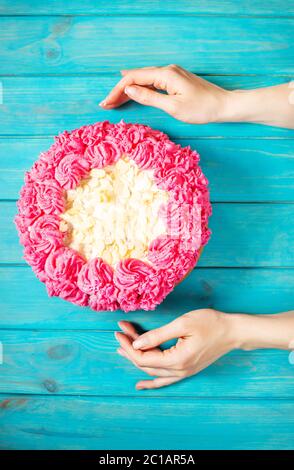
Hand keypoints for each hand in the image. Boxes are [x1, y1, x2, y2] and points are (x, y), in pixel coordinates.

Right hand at [100, 65, 229, 123]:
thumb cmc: (201, 109)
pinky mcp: (176, 80)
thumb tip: (130, 90)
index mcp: (165, 74)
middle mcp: (167, 70)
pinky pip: (152, 82)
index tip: (106, 103)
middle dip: (120, 90)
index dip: (118, 90)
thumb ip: (150, 98)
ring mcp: (172, 74)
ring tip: (115, 100)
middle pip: (137, 77)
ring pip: (144, 79)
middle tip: (106, 104)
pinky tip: (132, 90)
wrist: (223, 106)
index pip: (134, 79)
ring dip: (129, 89)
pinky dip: (140, 88)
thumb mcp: (173, 107)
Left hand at [115, 309, 293, 388]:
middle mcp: (179, 371)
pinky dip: (151, 382)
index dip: (128, 345)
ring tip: (122, 349)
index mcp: (177, 359)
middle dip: (129, 348)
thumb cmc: (210, 323)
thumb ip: (158, 335)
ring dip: (136, 359)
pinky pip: (164, 380)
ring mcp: (183, 373)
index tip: (119, 331)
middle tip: (119, 333)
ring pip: (152, 371)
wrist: (232, 331)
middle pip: (145, 364)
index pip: (144, 357)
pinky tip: (140, 385)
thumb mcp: (182, 324)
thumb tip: (136, 344)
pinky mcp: (186, 370)